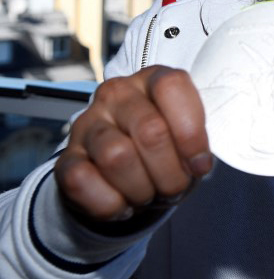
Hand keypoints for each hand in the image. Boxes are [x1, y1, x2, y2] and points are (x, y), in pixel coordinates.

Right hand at [54, 65, 212, 222]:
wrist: (125, 178)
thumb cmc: (166, 151)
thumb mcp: (189, 138)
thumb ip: (197, 139)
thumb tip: (199, 162)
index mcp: (152, 79)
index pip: (172, 86)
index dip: (192, 133)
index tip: (200, 164)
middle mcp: (116, 94)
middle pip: (150, 131)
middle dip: (171, 172)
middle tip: (175, 187)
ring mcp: (86, 124)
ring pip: (116, 157)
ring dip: (141, 189)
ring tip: (149, 193)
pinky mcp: (64, 159)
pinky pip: (81, 181)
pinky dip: (110, 204)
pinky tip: (123, 203)